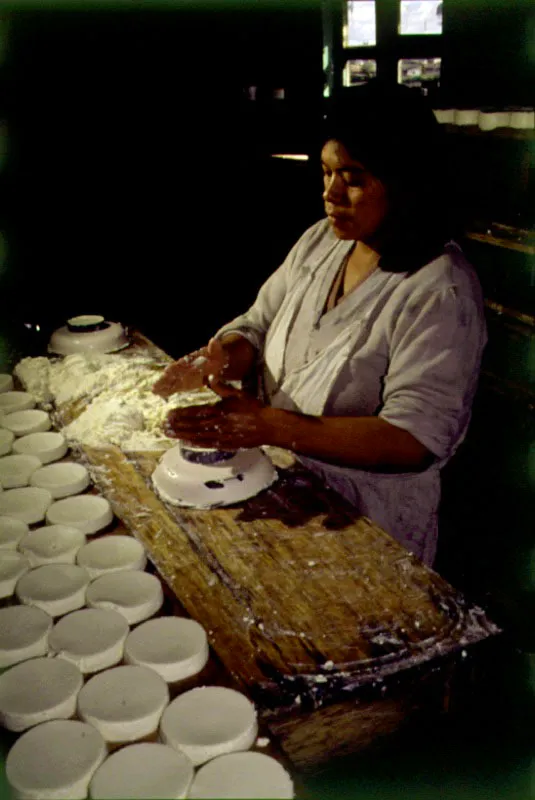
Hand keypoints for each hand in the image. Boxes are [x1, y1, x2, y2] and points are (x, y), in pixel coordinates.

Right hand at [152, 338, 227, 397]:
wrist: (216, 362)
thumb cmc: (216, 357)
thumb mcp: (217, 352)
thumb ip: (215, 348)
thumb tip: (213, 340)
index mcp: (191, 360)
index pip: (181, 363)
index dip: (175, 367)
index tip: (167, 370)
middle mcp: (184, 368)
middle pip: (173, 373)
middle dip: (165, 378)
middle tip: (156, 383)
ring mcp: (183, 376)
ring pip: (171, 380)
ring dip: (163, 384)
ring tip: (153, 389)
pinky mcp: (184, 384)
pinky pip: (174, 387)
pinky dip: (166, 390)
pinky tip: (156, 393)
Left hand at [164, 378, 278, 449]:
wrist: (268, 426)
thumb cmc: (253, 408)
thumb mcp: (238, 393)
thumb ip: (221, 386)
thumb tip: (207, 376)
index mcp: (220, 410)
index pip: (196, 412)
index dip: (181, 414)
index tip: (169, 414)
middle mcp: (219, 424)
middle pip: (193, 425)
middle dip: (177, 425)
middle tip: (162, 425)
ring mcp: (222, 436)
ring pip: (197, 436)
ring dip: (181, 435)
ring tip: (168, 434)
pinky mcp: (226, 444)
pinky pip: (207, 444)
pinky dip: (195, 444)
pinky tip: (185, 442)